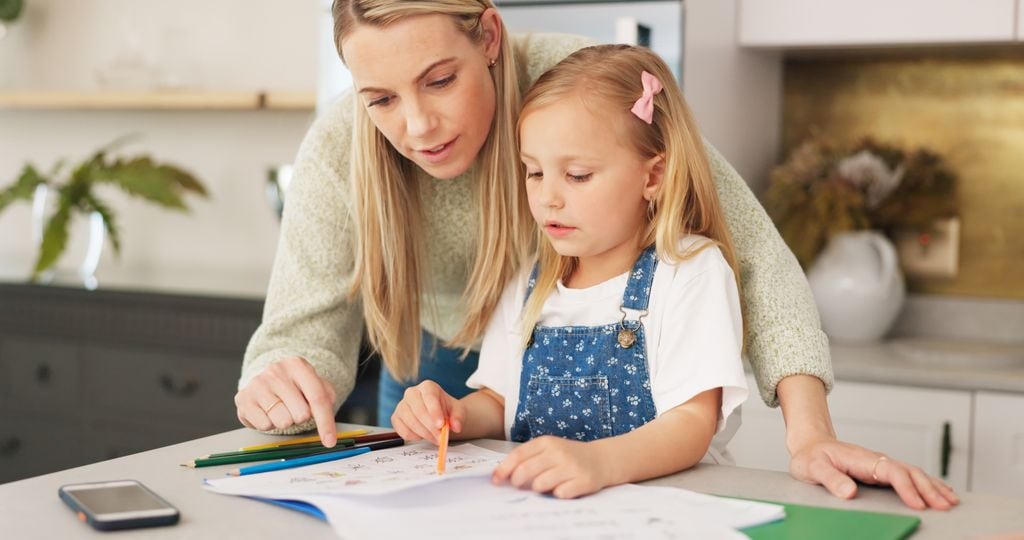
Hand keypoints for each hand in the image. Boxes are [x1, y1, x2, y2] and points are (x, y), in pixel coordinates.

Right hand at [234, 356, 337, 446]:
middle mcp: (276, 371)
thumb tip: (328, 416)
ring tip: (280, 409)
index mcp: (297, 365)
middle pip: (301, 413)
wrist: (263, 380)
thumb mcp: (313, 384)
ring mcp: (258, 384)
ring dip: (285, 421)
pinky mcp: (243, 398)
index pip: (317, 398)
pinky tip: (267, 412)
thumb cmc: (293, 386)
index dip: (326, 422)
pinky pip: (264, 425)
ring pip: (283, 421)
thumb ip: (326, 396)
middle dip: (301, 418)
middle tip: (295, 409)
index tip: (330, 441)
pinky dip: (269, 424)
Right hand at [391, 380, 464, 444]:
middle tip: (440, 438)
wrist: (438, 415)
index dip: (434, 412)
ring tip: (435, 438)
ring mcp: (401, 405)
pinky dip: (414, 437)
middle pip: (418, 410)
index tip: (441, 425)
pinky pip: (402, 430)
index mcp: (428, 386)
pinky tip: (423, 435)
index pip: (429, 397)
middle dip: (430, 426)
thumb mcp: (458, 411)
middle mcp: (411, 393)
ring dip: (424, 434)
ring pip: (410, 422)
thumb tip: (456, 426)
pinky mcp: (396, 418)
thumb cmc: (446, 410)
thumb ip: (458, 417)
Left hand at [491, 436, 610, 498]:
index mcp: (547, 442)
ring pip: (540, 484)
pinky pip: (559, 494)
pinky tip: (562, 488)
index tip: (495, 480)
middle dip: (517, 481)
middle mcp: (559, 452)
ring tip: (545, 485)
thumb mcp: (549, 450)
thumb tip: (501, 475)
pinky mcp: (583, 481)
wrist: (602, 459)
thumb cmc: (569, 457)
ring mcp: (572, 466)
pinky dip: (557, 494)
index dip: (504, 469)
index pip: (518, 455)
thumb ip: (528, 459)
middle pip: (526, 470)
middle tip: (519, 485)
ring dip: (538, 488)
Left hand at [789, 437, 959, 509]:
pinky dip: (927, 483)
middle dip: (929, 489)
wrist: (810, 445)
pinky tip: (939, 491)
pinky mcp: (881, 470)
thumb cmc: (810, 457)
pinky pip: (909, 475)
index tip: (918, 504)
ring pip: (913, 472)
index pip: (891, 471)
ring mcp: (880, 464)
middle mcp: (876, 460)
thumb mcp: (813, 468)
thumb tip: (850, 492)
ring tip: (951, 501)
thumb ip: (831, 478)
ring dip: (933, 486)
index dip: (906, 487)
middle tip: (945, 507)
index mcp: (862, 459)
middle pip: (909, 471)